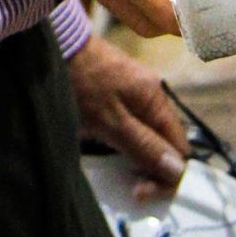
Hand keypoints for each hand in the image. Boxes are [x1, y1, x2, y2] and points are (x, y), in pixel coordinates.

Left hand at [67, 32, 188, 196]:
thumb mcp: (111, 121)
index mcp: (157, 101)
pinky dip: (121, 140)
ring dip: (133, 156)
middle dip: (149, 168)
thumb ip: (144, 145)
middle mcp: (151, 95)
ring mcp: (134, 92)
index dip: (166, 175)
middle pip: (164, 143)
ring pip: (146, 135)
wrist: (56, 45)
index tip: (140, 191)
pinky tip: (104, 146)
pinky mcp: (115, 91)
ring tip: (112, 168)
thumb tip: (178, 171)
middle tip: (126, 186)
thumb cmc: (82, 84)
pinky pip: (129, 124)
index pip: (180, 149)